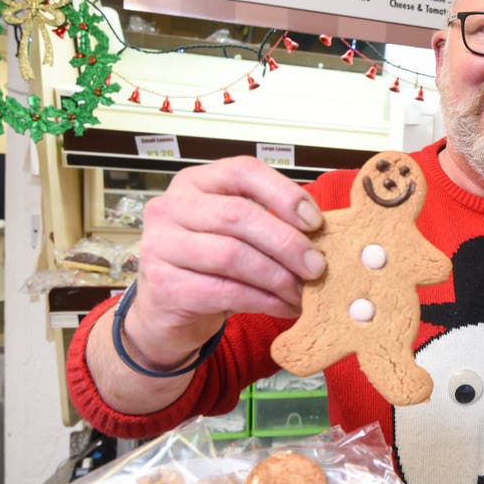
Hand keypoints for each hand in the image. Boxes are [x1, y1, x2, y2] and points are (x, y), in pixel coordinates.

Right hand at [128, 156, 326, 363]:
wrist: (167, 310)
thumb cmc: (209, 265)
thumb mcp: (236, 234)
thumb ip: (269, 224)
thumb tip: (322, 236)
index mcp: (195, 182)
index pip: (242, 172)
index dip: (284, 194)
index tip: (316, 222)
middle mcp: (171, 207)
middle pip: (238, 215)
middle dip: (287, 242)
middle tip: (317, 266)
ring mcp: (161, 246)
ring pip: (232, 255)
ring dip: (278, 276)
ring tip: (303, 292)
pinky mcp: (164, 286)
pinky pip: (225, 291)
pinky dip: (264, 301)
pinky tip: (283, 307)